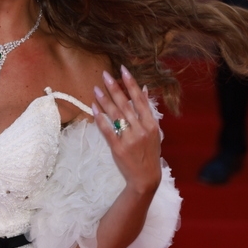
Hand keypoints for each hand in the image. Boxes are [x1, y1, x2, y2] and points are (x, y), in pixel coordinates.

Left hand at [91, 66, 161, 194]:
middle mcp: (141, 130)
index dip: (131, 84)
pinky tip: (94, 107)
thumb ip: (147, 110)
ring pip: (115, 115)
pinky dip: (100, 118)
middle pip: (125, 105)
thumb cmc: (149, 152)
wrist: (145, 177)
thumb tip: (143, 89)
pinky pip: (107, 130)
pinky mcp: (118, 148)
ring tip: (96, 88)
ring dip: (104, 100)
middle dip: (114, 88)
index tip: (123, 70)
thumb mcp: (154, 131)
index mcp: (151, 124)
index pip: (140, 100)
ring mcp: (129, 139)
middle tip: (104, 75)